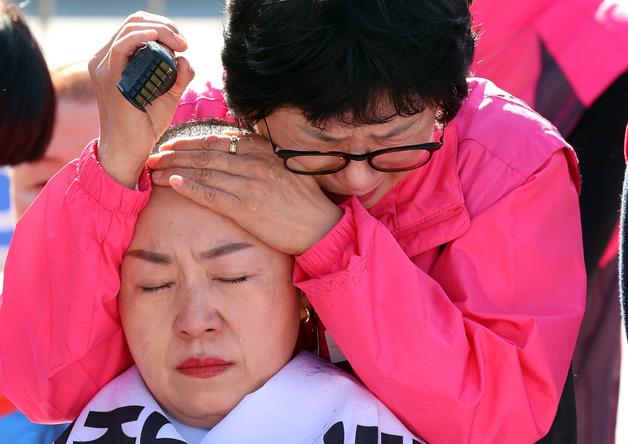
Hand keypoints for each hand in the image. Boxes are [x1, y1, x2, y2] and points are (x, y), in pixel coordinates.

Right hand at [88, 11, 194, 187]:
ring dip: (160, 31)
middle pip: (134, 23)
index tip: (183, 43)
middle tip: (184, 43)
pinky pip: (121, 47)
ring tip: (180, 44)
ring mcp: (104, 67)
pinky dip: (140, 37)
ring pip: (130, 29)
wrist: (128, 151)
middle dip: (165, 26)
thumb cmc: (144, 126)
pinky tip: (157, 38)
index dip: (163, 27)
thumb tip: (186, 59)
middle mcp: (105, 59)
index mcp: (116, 60)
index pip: (136, 27)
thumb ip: (178, 76)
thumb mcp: (167, 95)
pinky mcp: (109, 79)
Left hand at [147, 134, 342, 254]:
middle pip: (205, 153)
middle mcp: (254, 162)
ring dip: (175, 170)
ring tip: (155, 172)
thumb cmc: (302, 199)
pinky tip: (174, 184)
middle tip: (153, 156)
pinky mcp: (246, 207)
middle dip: (175, 154)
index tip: (171, 145)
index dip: (189, 141)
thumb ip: (259, 156)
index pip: (217, 140)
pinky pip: (212, 194)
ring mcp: (249, 184)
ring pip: (203, 171)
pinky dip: (191, 187)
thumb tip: (235, 148)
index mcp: (262, 150)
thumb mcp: (283, 167)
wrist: (319, 226)